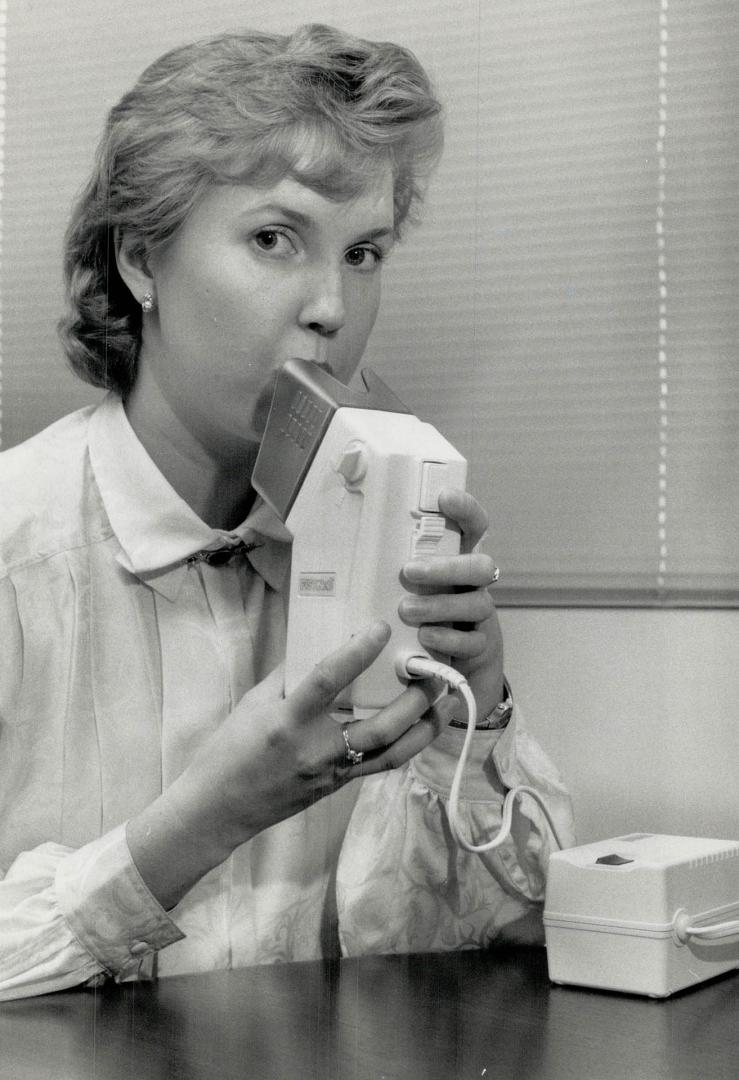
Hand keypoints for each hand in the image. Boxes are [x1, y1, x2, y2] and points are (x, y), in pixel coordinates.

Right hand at [127, 621, 457, 909]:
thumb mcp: (254, 703)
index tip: (381, 627)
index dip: (357, 651)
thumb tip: (322, 642)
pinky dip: (406, 745)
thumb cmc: (231, 750)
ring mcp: (331, 773)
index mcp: (287, 721)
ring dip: (425, 728)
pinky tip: (423, 727)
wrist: (219, 807)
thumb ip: (289, 674)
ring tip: (449, 703)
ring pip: (392, 753)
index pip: (327, 680)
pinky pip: (381, 764)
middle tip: (435, 672)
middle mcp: (315, 750)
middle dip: (414, 700)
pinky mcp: (338, 786)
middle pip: (379, 726)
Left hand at [399, 488, 503, 721]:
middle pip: (482, 566)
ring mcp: (481, 615)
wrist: (454, 666)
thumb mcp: (411, 586)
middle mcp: (475, 586)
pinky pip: (473, 640)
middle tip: (409, 571)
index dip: (466, 509)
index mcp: (459, 562)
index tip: (444, 498)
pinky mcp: (481, 645)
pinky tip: (426, 637)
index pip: (474, 527)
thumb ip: (395, 569)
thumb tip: (345, 548)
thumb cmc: (423, 614)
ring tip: (406, 610)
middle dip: (447, 567)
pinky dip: (447, 638)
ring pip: (477, 603)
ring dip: (440, 605)